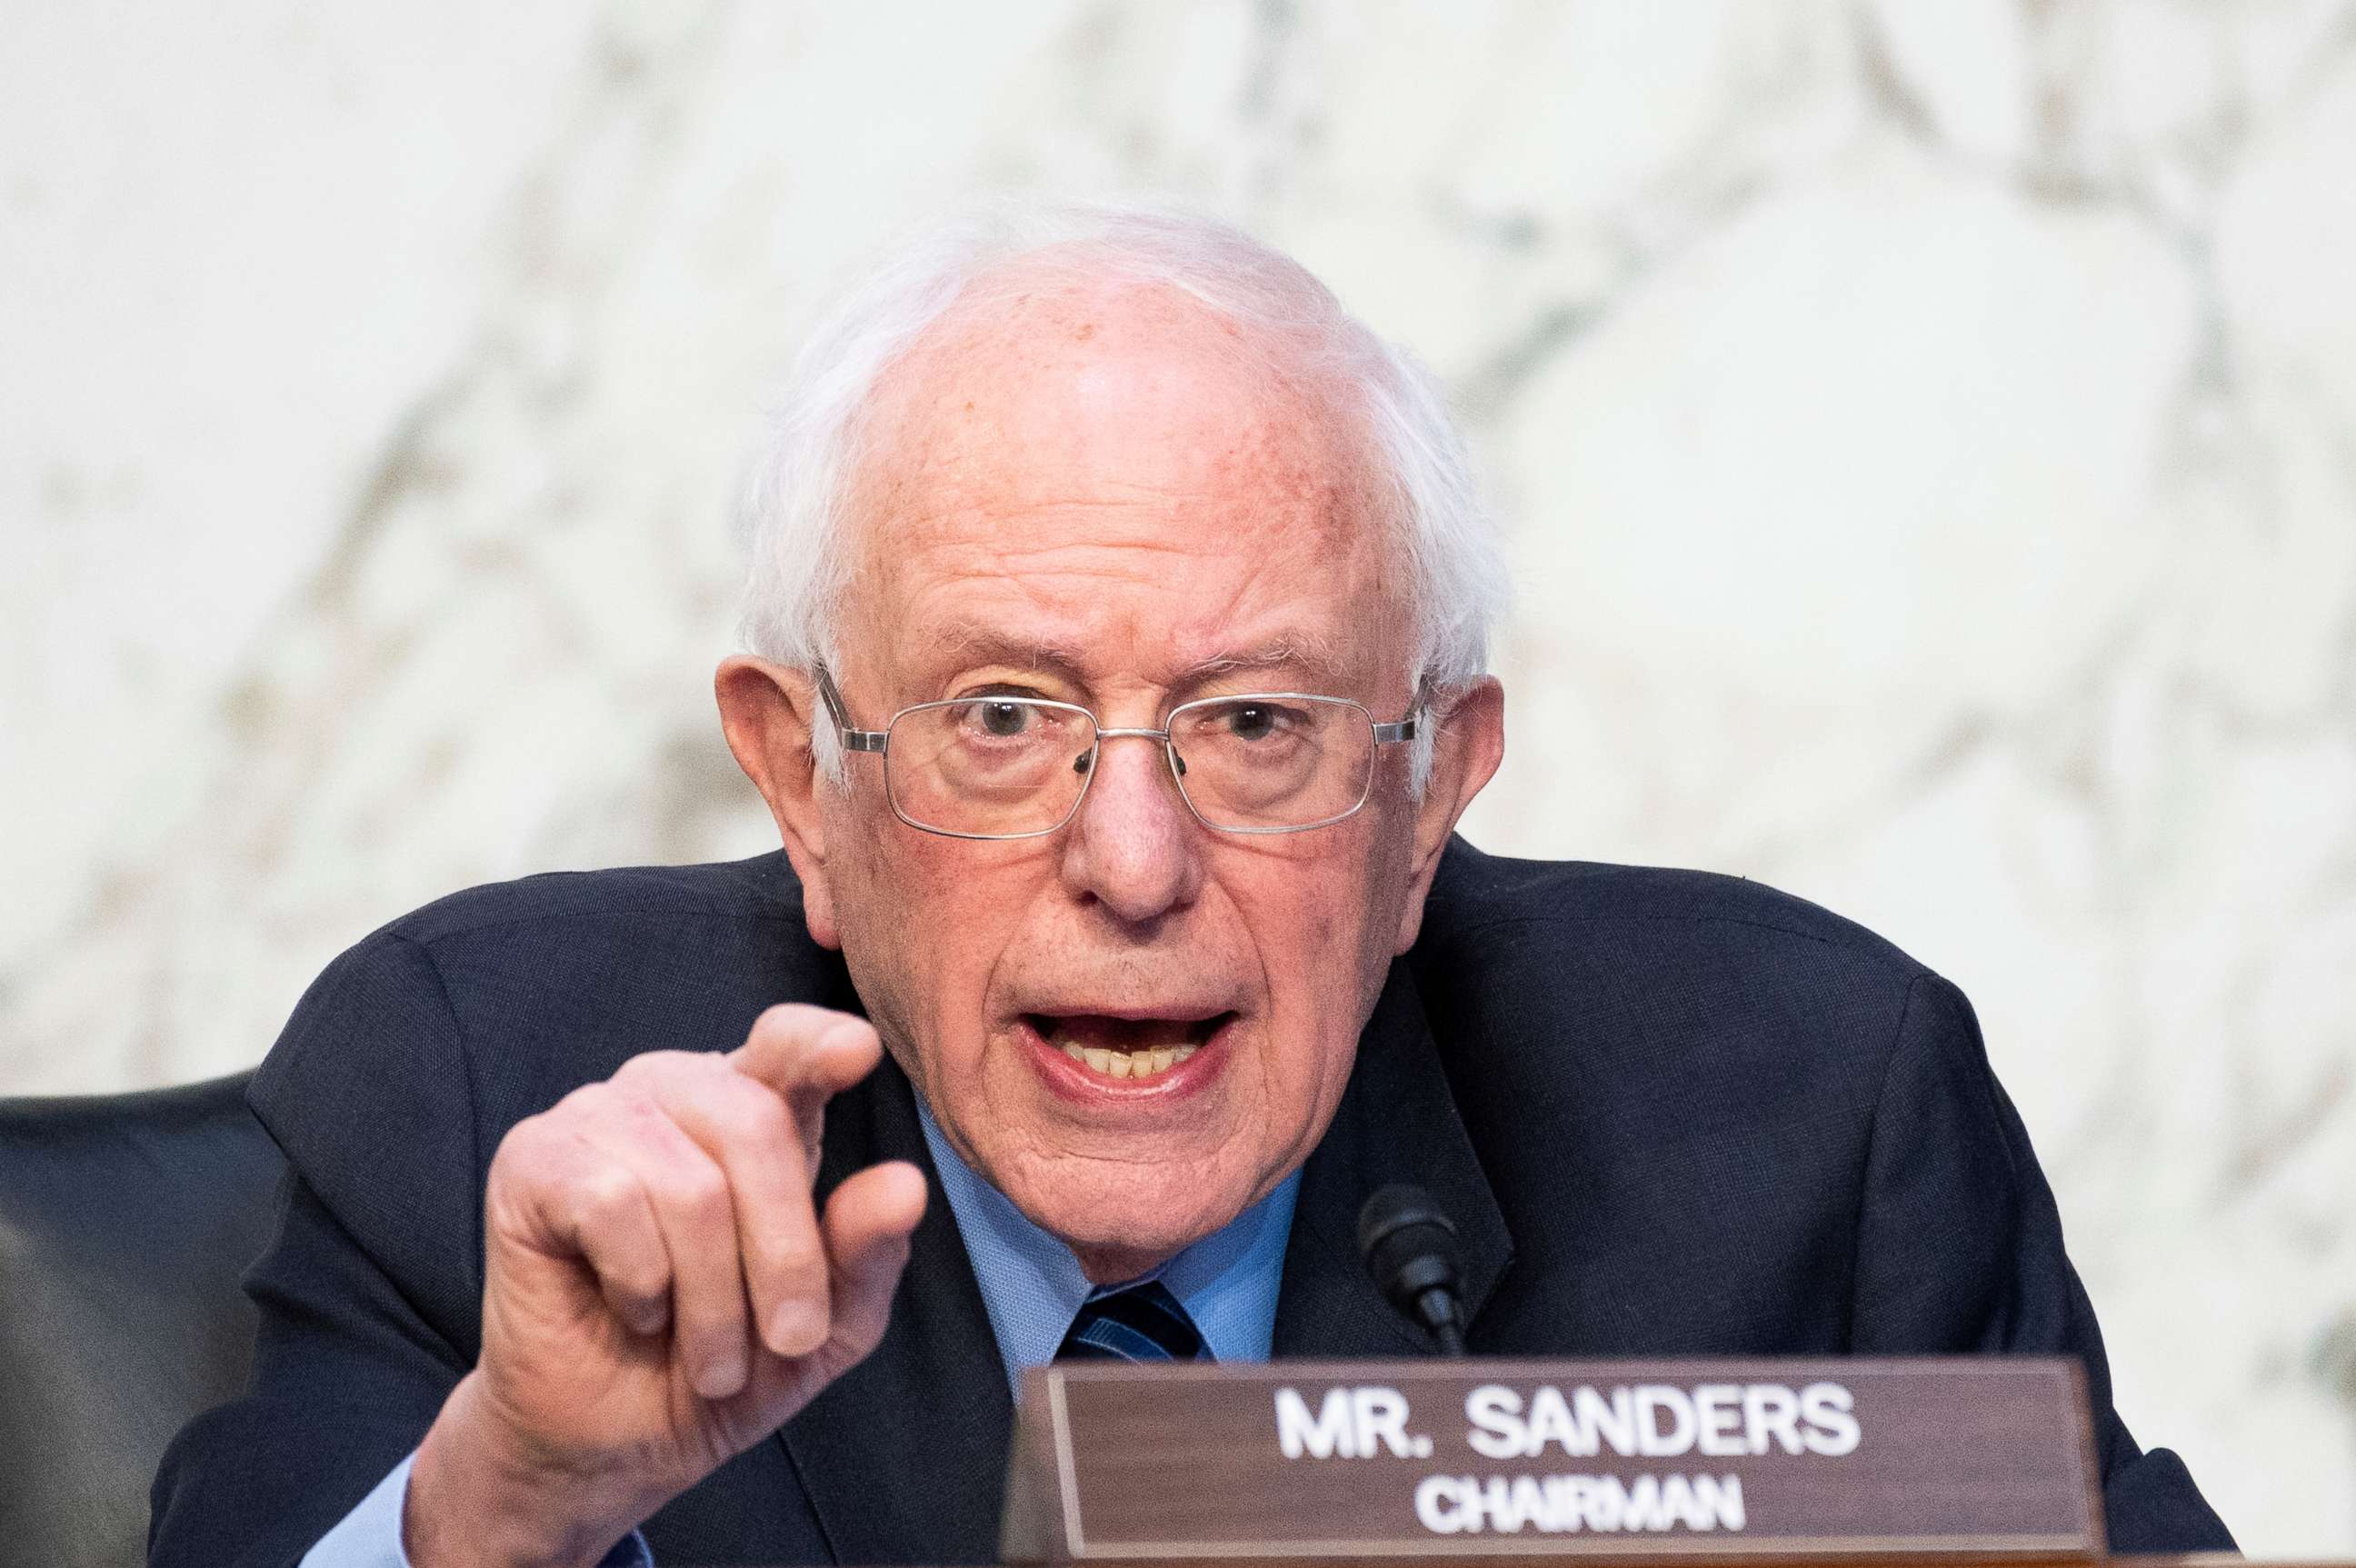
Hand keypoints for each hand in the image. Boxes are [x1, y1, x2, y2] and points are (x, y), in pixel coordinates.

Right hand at [404, 1005, 926, 1567]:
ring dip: (711, 1298)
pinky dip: (641, 1283)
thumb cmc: (724, 1367)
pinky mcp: (531, 1159)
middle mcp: (675, 1089)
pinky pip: (610, 1202)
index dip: (820, 1044)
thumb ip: (864, 1254)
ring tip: (710, 1355)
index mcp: (755, 1104)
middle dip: (785, 1255)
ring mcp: (597, 1115)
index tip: (859, 1052)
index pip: (787, 1043)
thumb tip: (906, 1184)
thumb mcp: (822, 1328)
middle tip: (786, 1341)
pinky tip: (636, 1311)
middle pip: (755, 1125)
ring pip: (689, 1184)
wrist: (615, 1443)